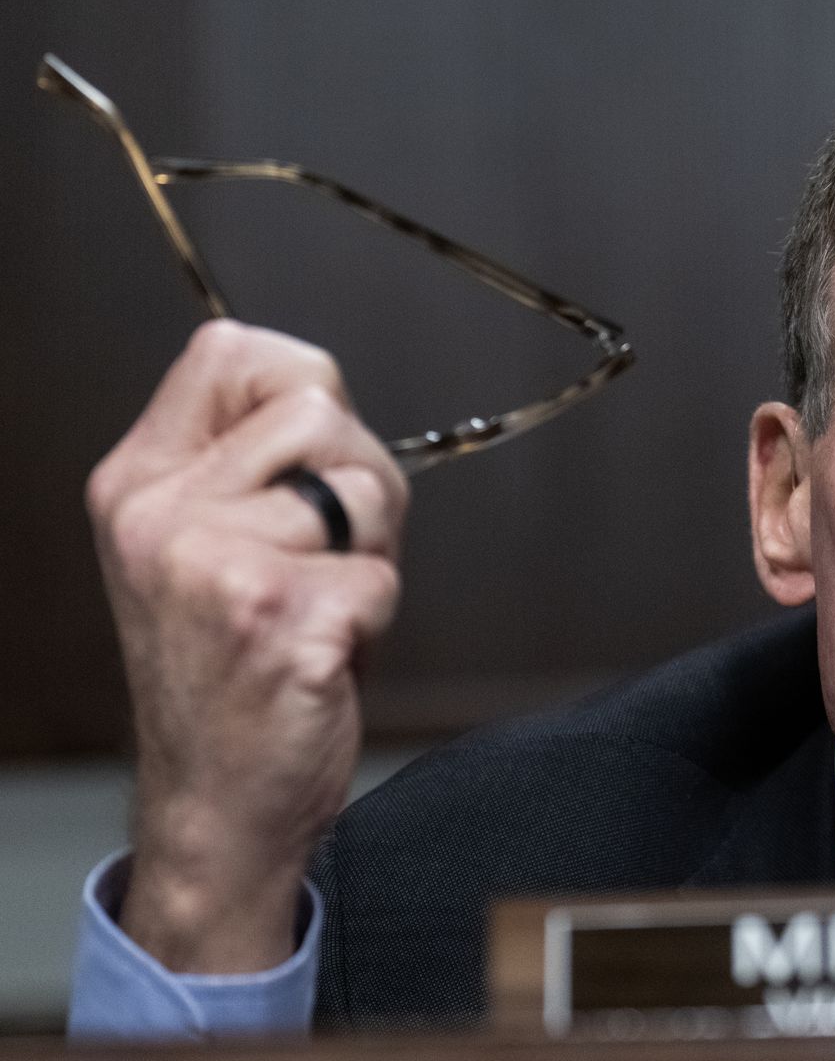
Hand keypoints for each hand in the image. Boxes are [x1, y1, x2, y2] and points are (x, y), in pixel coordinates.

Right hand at [87, 320, 408, 972]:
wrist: (218, 800)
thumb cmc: (235, 672)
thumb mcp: (210, 545)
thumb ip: (253, 463)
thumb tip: (324, 394)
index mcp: (140, 481)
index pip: (232, 350)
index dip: (304, 387)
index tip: (310, 460)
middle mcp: (160, 513)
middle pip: (320, 412)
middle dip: (359, 482)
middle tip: (328, 558)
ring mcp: (210, 565)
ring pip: (363, 491)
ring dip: (371, 554)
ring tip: (322, 606)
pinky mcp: (273, 616)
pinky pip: (379, 577)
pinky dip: (377, 617)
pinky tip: (326, 652)